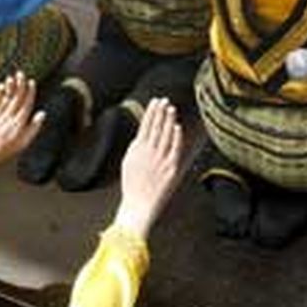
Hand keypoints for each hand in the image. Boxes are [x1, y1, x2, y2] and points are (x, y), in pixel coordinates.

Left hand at [0, 73, 43, 177]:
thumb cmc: (2, 152)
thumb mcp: (22, 144)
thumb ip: (33, 128)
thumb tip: (42, 113)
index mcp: (18, 123)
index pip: (26, 103)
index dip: (30, 92)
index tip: (32, 82)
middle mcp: (7, 116)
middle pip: (16, 97)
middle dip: (20, 84)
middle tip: (22, 73)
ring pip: (5, 97)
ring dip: (9, 86)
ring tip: (12, 77)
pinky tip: (0, 86)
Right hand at [112, 98, 183, 238]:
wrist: (138, 206)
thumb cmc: (132, 186)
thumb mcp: (128, 163)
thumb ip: (135, 149)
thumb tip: (141, 136)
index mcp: (136, 150)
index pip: (145, 125)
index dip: (151, 112)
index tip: (155, 101)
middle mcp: (148, 152)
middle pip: (156, 127)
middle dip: (160, 112)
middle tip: (164, 100)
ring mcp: (160, 159)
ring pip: (165, 135)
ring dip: (168, 120)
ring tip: (171, 108)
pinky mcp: (170, 168)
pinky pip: (174, 149)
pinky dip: (176, 137)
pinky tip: (177, 127)